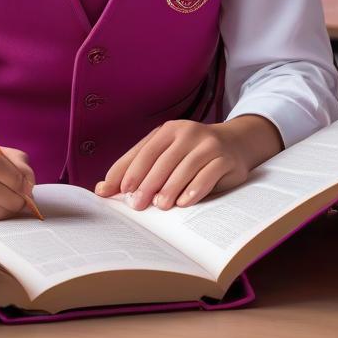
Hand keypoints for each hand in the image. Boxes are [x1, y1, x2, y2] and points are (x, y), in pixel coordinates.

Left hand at [94, 116, 281, 210]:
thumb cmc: (191, 153)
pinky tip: (184, 203)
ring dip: (170, 188)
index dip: (130, 170)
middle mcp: (188, 132)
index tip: (117, 190)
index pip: (144, 151)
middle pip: (163, 160)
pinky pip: (208, 174)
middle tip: (136, 205)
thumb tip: (102, 189)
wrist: (234, 143)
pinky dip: (195, 189)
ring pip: (184, 167)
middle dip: (147, 183)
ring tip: (159, 206)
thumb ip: (136, 168)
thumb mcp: (165, 154)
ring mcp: (208, 144)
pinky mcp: (225, 158)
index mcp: (169, 130)